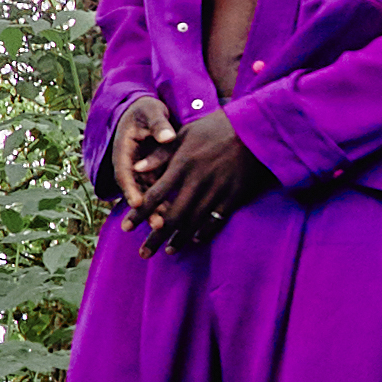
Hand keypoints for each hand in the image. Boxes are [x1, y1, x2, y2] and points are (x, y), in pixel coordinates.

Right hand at [102, 92, 174, 222]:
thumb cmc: (146, 110)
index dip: (130, 190)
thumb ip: (158, 124)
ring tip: (167, 227)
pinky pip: (157, 192)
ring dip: (156, 211)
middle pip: (135, 191)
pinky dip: (165, 203)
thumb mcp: (150, 112)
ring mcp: (141, 172)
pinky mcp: (153, 174)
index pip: (123, 173)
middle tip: (157, 224)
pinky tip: (177, 217)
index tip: (137, 203)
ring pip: (147, 195)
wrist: (146, 112)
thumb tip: (168, 137)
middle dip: (145, 209)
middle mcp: (129, 165)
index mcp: (123, 150)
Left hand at [132, 109, 270, 246]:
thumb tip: (136, 169)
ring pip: (193, 222)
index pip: (153, 195)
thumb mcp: (185, 133)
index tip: (126, 227)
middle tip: (143, 253)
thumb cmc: (216, 128)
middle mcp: (197, 182)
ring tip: (168, 251)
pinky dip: (204, 232)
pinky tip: (195, 239)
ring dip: (178, 239)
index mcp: (182, 165)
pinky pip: (216, 220)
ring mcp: (216, 191)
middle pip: (171, 217)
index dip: (138, 214)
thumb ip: (160, 154)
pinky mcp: (233, 196)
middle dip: (155, 237)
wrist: (254, 129)